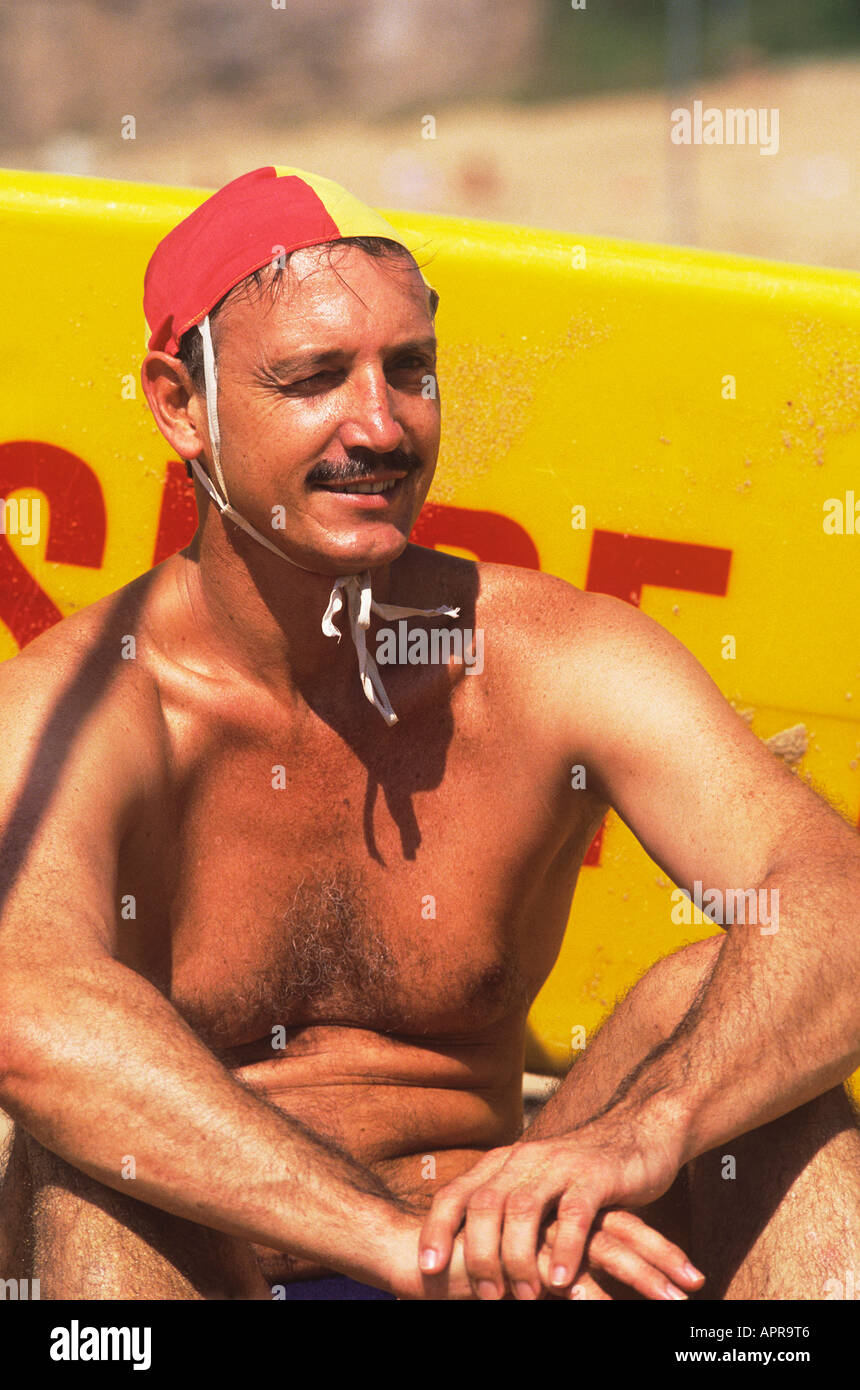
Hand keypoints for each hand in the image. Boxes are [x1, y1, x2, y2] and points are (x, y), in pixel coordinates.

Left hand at [417, 1116, 701, 1298]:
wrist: (636, 1134)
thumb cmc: (578, 1176)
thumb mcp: (532, 1188)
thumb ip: (502, 1212)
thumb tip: (461, 1255)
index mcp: (501, 1163)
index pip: (455, 1194)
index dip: (436, 1230)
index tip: (426, 1270)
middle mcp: (523, 1159)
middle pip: (484, 1205)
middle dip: (479, 1255)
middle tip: (487, 1295)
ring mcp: (558, 1164)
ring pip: (523, 1209)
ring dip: (519, 1258)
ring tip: (523, 1296)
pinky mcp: (596, 1174)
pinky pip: (575, 1213)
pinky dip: (565, 1248)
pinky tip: (561, 1280)